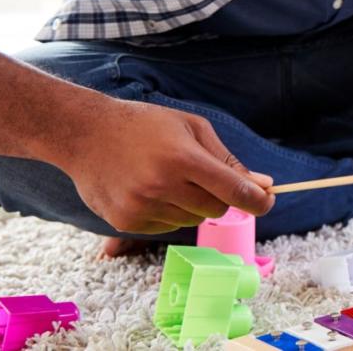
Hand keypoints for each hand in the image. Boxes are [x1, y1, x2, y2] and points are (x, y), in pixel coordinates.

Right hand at [57, 97, 273, 234]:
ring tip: (167, 177)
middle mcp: (162, 186)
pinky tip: (149, 189)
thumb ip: (227, 160)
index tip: (268, 200)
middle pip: (216, 209)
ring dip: (192, 204)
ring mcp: (141, 207)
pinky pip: (166, 227)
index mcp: (183, 158)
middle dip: (221, 197)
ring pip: (191, 219)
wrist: (84, 134)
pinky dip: (168, 212)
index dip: (258, 201)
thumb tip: (264, 185)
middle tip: (204, 177)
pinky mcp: (125, 222)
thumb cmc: (145, 125)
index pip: (234, 191)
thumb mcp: (192, 128)